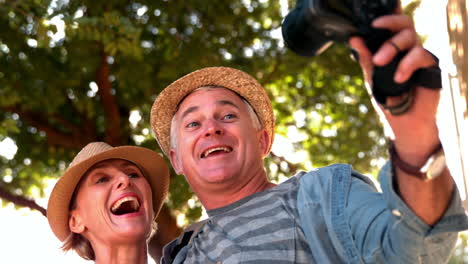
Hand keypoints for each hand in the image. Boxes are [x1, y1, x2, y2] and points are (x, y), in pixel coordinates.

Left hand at [349, 12, 440, 166]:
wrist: (402, 124)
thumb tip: (354, 40)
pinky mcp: (431, 67)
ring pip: (411, 38)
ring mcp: (420, 57)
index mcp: (394, 49)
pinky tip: (398, 78)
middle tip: (375, 53)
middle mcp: (408, 50)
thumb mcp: (372, 78)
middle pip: (404, 25)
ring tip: (380, 64)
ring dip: (392, 48)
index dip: (386, 20)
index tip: (372, 25)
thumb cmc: (388, 100)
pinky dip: (407, 64)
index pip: (393, 26)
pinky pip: (421, 55)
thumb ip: (366, 59)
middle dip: (388, 34)